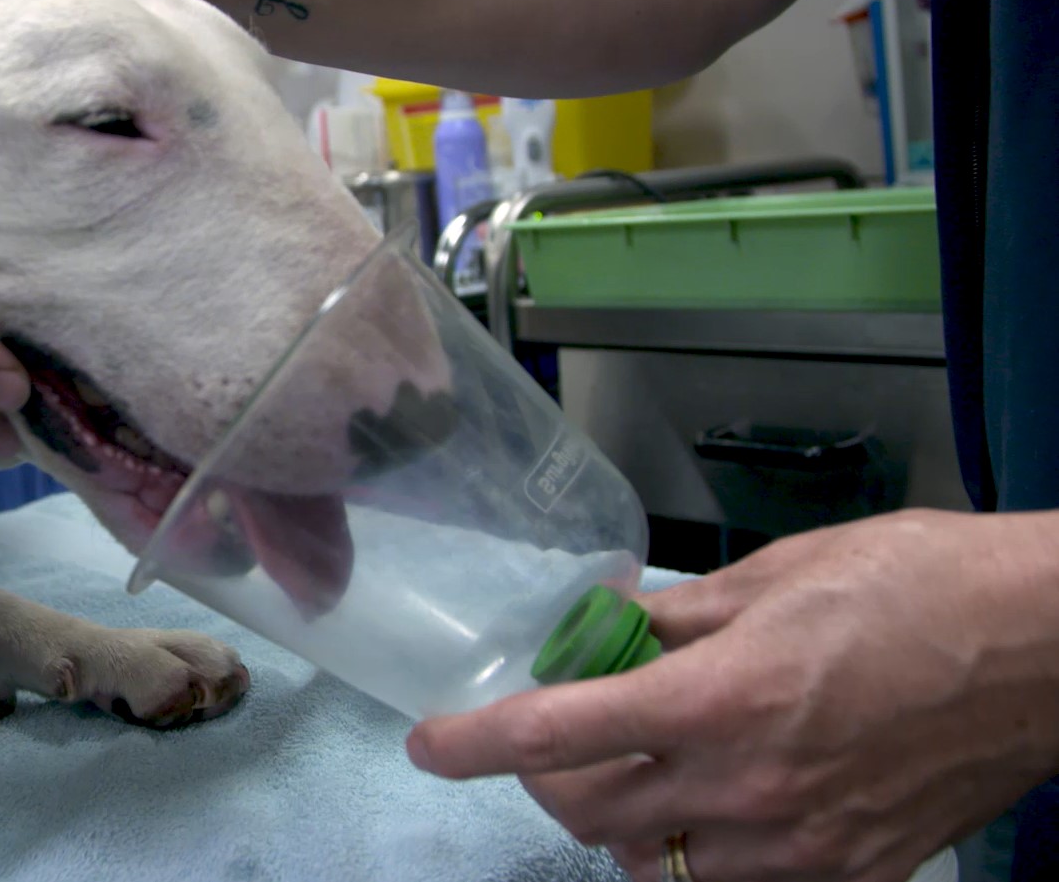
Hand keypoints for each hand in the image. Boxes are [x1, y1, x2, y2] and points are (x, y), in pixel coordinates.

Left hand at [405, 508, 1058, 881]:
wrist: (1050, 647)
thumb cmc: (922, 586)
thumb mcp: (780, 575)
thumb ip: (680, 616)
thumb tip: (611, 627)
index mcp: (718, 698)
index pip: (555, 736)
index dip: (474, 746)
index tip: (430, 746)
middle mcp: (748, 785)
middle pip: (590, 818)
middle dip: (547, 785)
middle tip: (558, 742)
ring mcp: (804, 845)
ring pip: (660, 868)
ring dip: (626, 826)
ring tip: (641, 773)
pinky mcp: (856, 873)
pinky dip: (709, 854)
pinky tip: (723, 804)